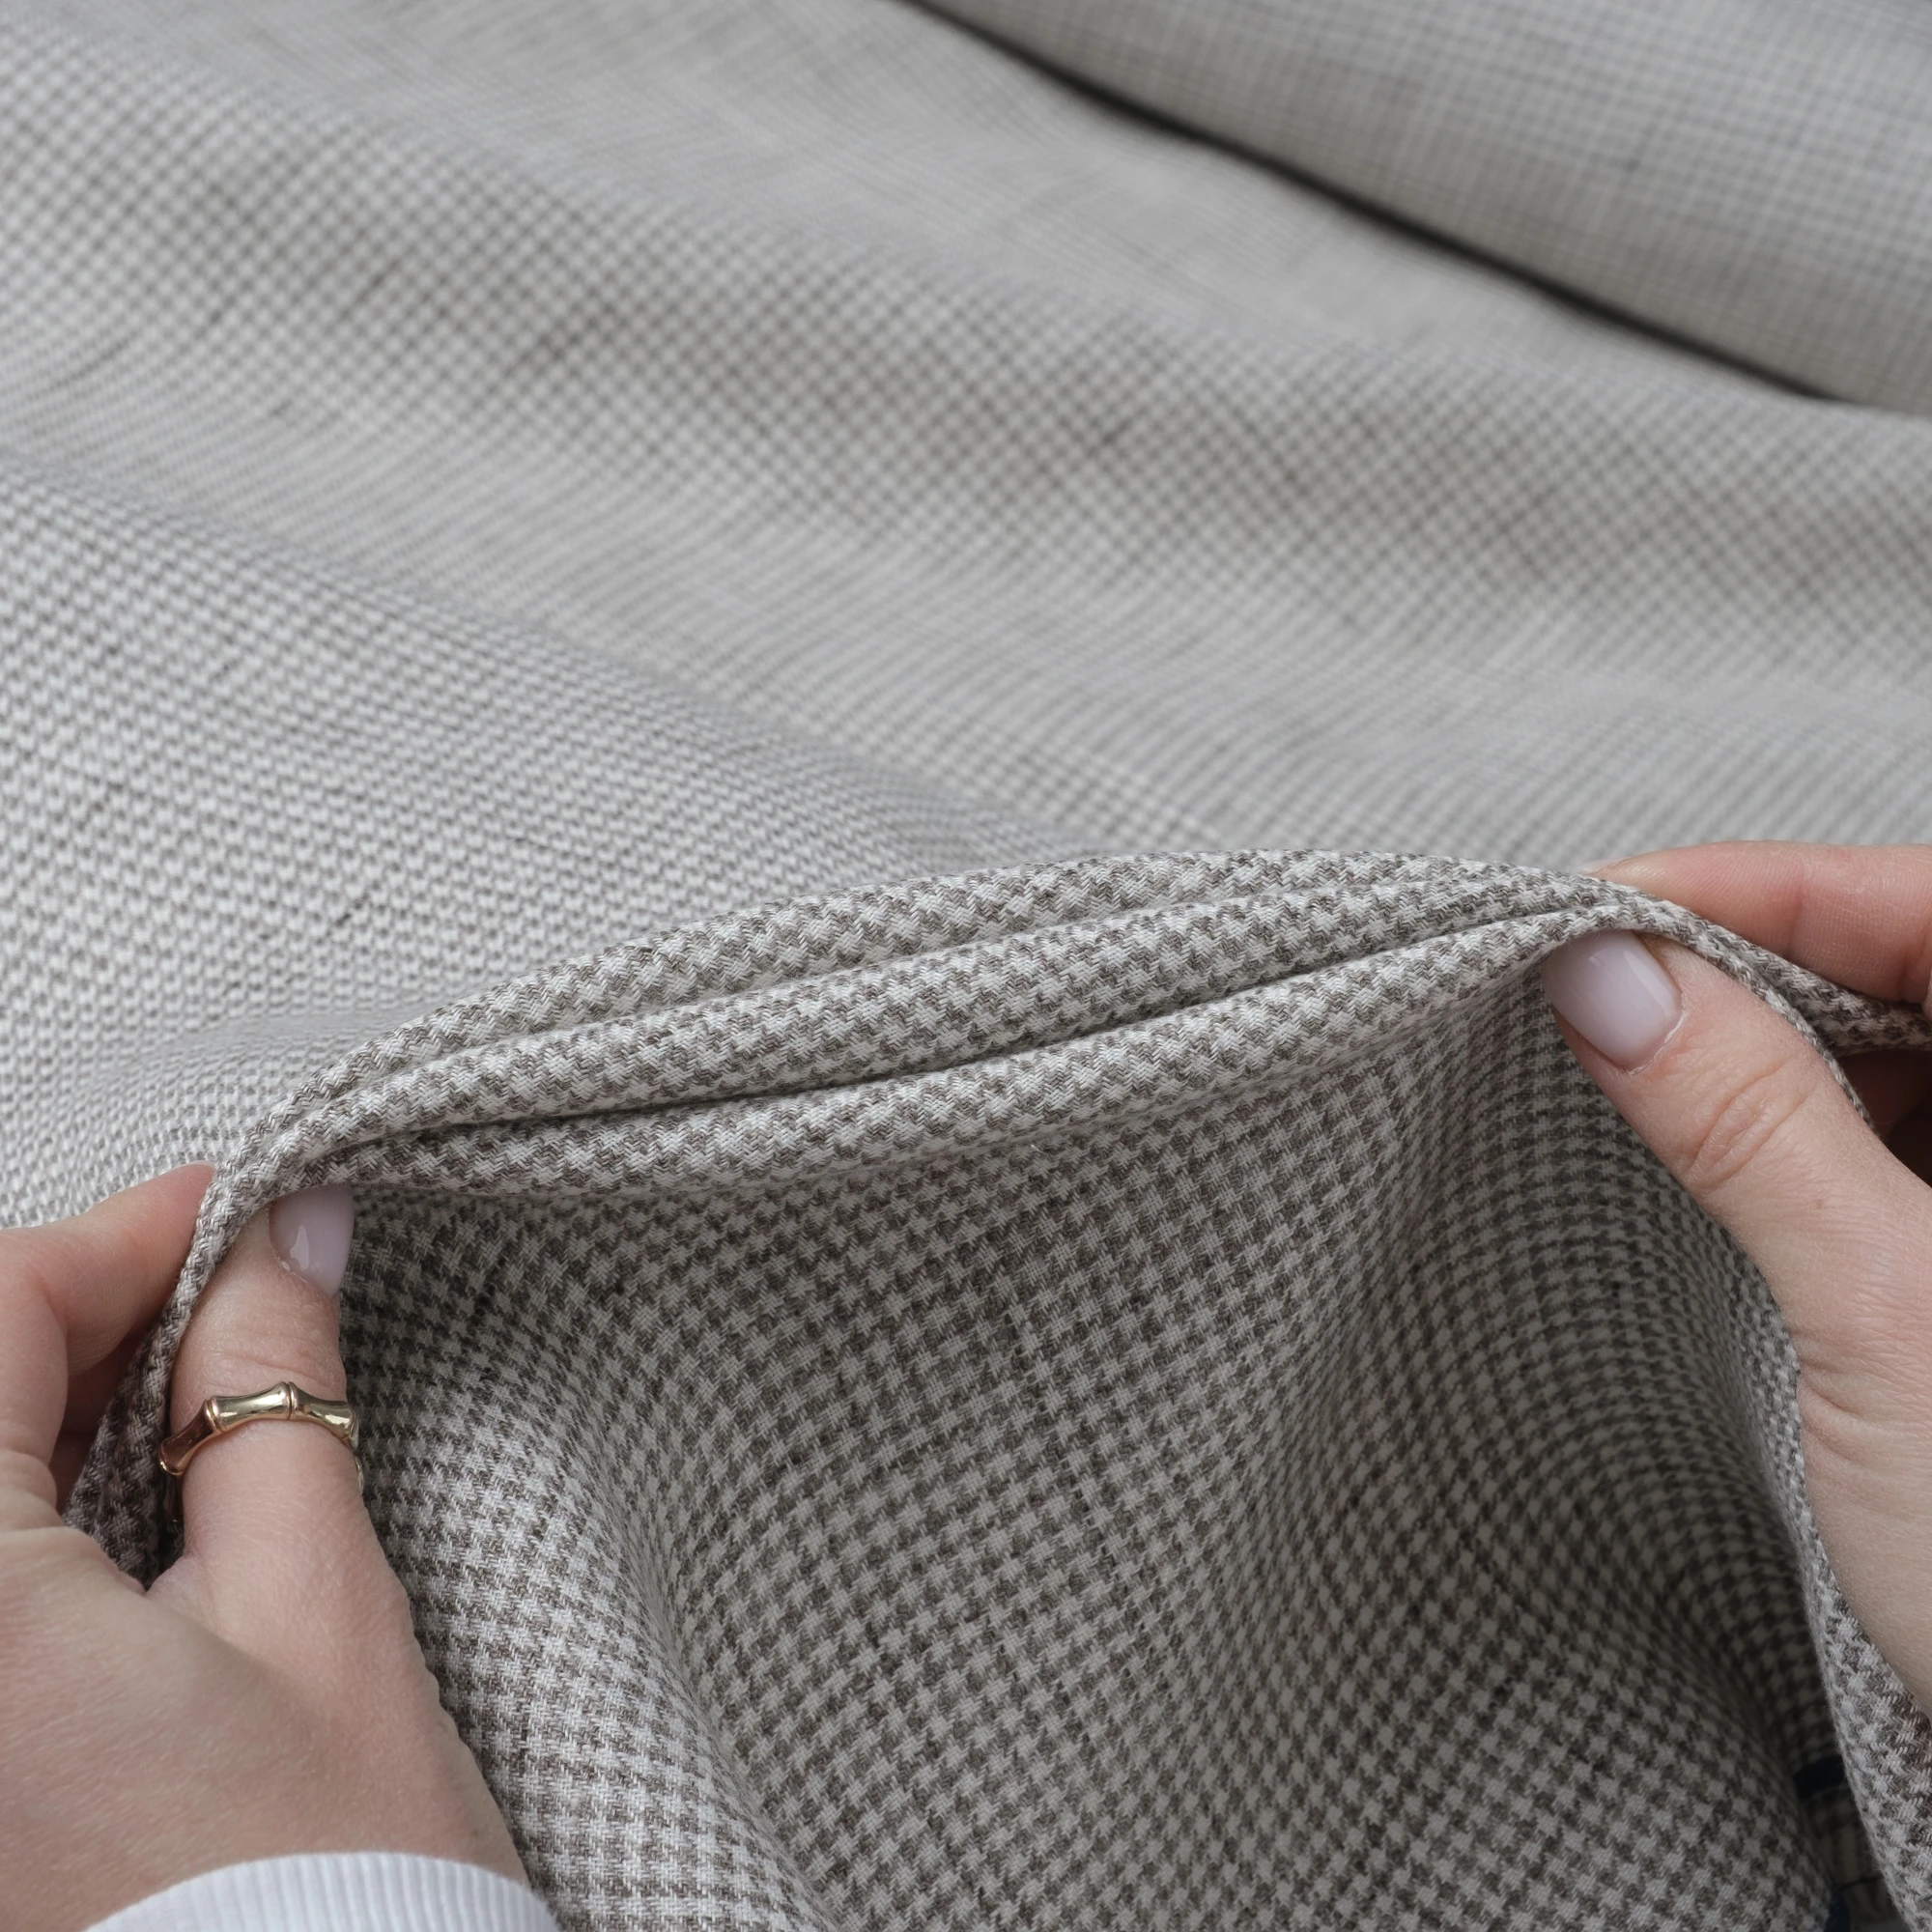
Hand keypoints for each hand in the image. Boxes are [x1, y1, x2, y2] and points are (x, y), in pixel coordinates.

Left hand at [1, 1167, 523, 1931]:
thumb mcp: (319, 1607)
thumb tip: (286, 1233)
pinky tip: (103, 1490)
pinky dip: (16, 1493)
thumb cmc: (318, 1893)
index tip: (228, 1217)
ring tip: (178, 1392)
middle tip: (220, 1297)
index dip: (116, 1238)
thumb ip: (273, 1393)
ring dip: (37, 1399)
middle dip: (69, 1311)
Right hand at [1542, 841, 1931, 1711]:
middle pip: (1919, 963)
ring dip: (1780, 1039)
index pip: (1930, 906)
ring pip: (1913, 1047)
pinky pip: (1912, 1134)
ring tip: (1645, 1048)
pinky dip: (1816, 1120)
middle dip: (1757, 957)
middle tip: (1598, 972)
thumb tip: (1612, 977)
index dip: (1758, 887)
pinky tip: (1733, 1136)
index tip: (1600, 906)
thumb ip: (1750, 1119)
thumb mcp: (1886, 1315)